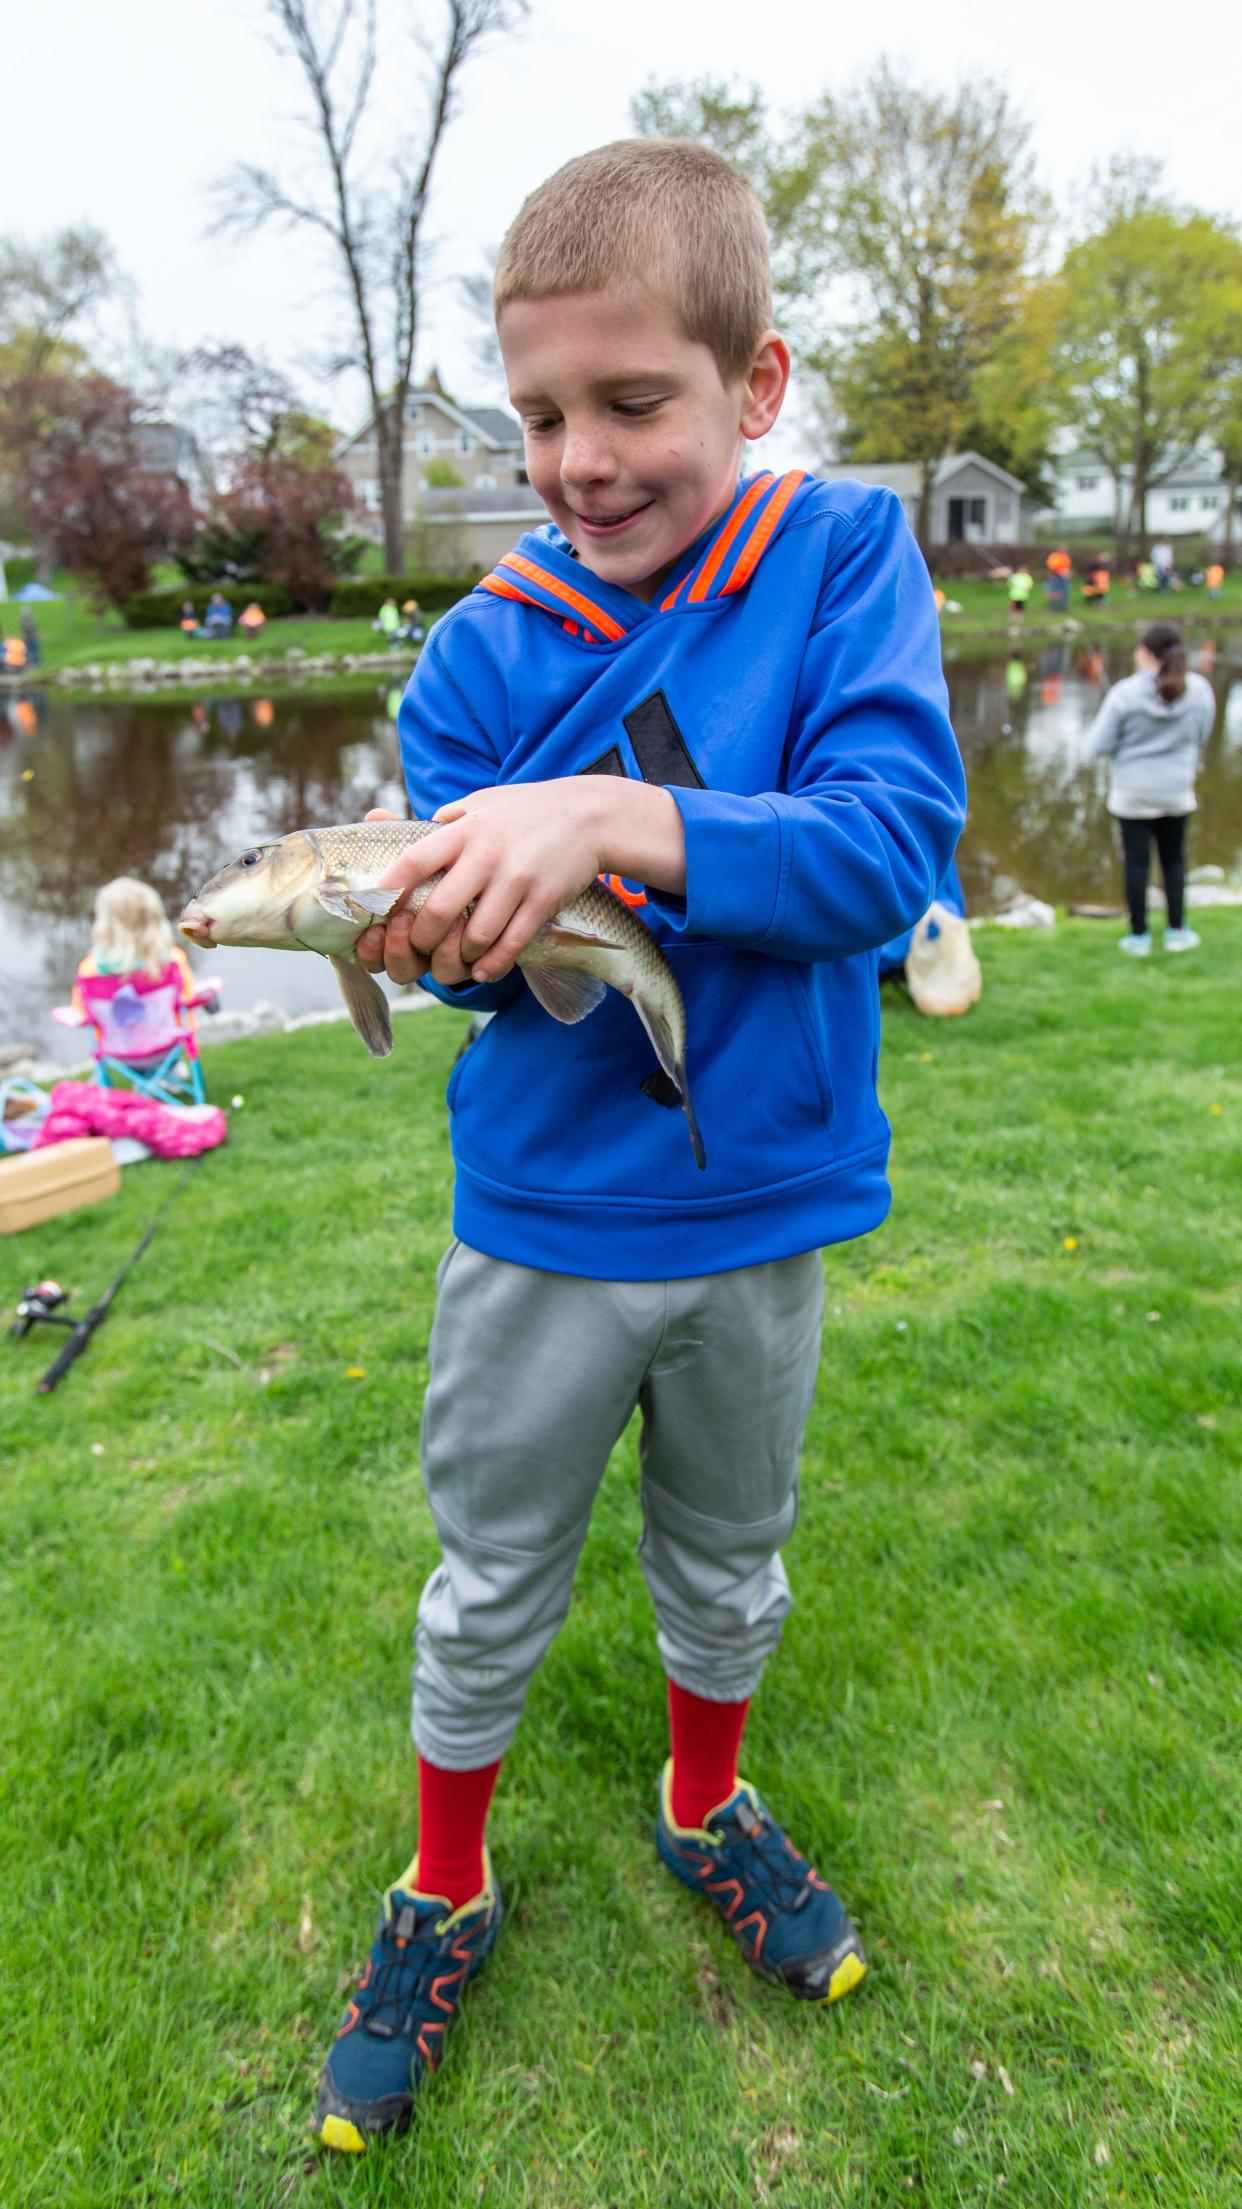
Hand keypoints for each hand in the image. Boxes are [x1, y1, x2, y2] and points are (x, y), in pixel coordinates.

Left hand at [356, 780, 685, 985]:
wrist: (591, 816)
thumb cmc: (529, 810)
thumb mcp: (483, 802)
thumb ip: (444, 819)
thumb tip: (396, 822)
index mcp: (466, 830)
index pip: (414, 861)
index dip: (389, 891)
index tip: (376, 910)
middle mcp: (487, 855)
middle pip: (438, 911)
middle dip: (421, 939)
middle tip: (420, 946)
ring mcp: (517, 880)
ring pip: (474, 935)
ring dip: (459, 957)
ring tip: (456, 959)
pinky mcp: (543, 901)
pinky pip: (511, 945)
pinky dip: (492, 965)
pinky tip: (484, 970)